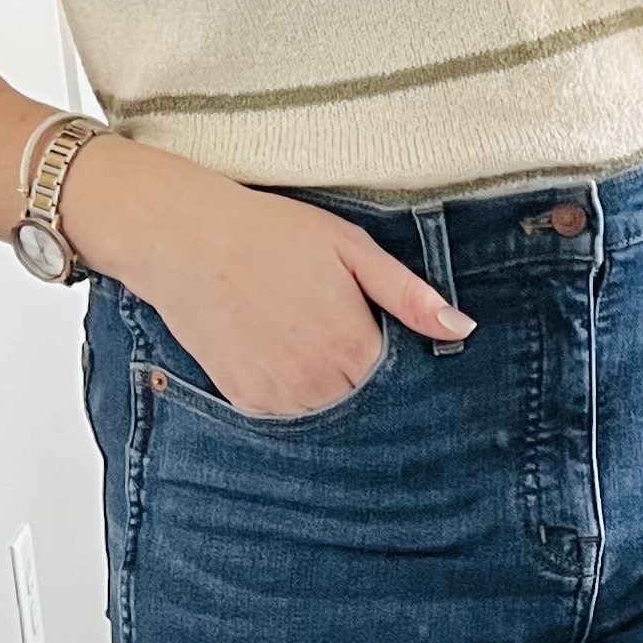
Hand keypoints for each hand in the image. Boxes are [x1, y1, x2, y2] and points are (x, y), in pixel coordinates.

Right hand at [59, 135, 471, 416]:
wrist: (182, 238)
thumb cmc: (270, 233)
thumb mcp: (351, 249)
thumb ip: (409, 296)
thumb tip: (460, 329)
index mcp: (352, 350)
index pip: (401, 380)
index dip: (396, 353)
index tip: (383, 327)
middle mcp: (317, 387)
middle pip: (366, 399)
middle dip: (363, 370)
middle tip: (333, 320)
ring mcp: (277, 399)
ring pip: (327, 410)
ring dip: (328, 383)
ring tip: (301, 327)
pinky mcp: (244, 400)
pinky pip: (287, 409)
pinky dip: (292, 387)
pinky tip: (276, 343)